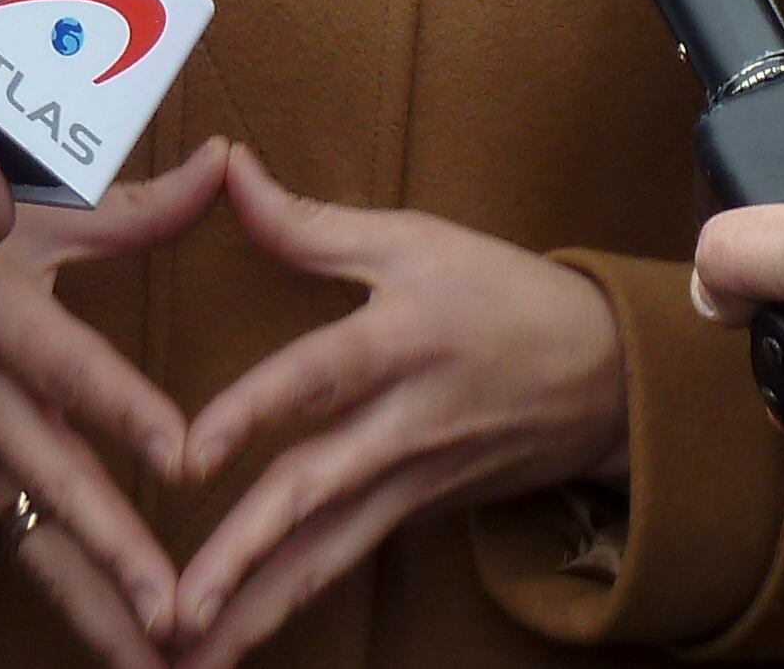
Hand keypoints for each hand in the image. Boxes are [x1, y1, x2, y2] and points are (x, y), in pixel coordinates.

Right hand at [0, 139, 226, 668]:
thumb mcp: (30, 215)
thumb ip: (138, 208)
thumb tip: (226, 162)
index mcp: (11, 329)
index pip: (77, 373)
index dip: (129, 411)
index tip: (184, 458)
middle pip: (59, 489)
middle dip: (117, 559)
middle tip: (176, 617)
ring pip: (35, 541)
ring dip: (93, 607)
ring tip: (155, 665)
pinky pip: (13, 545)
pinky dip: (61, 594)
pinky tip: (110, 639)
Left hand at [168, 146, 630, 668]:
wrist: (609, 379)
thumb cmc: (504, 294)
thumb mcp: (417, 240)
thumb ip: (310, 221)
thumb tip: (228, 164)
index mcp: (404, 340)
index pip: (320, 377)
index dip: (254, 410)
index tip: (191, 455)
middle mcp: (407, 423)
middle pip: (315, 493)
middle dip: (241, 554)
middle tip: (175, 606)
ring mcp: (414, 482)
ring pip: (326, 553)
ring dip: (256, 608)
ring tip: (190, 653)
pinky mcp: (416, 517)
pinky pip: (344, 563)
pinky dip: (290, 601)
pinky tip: (237, 641)